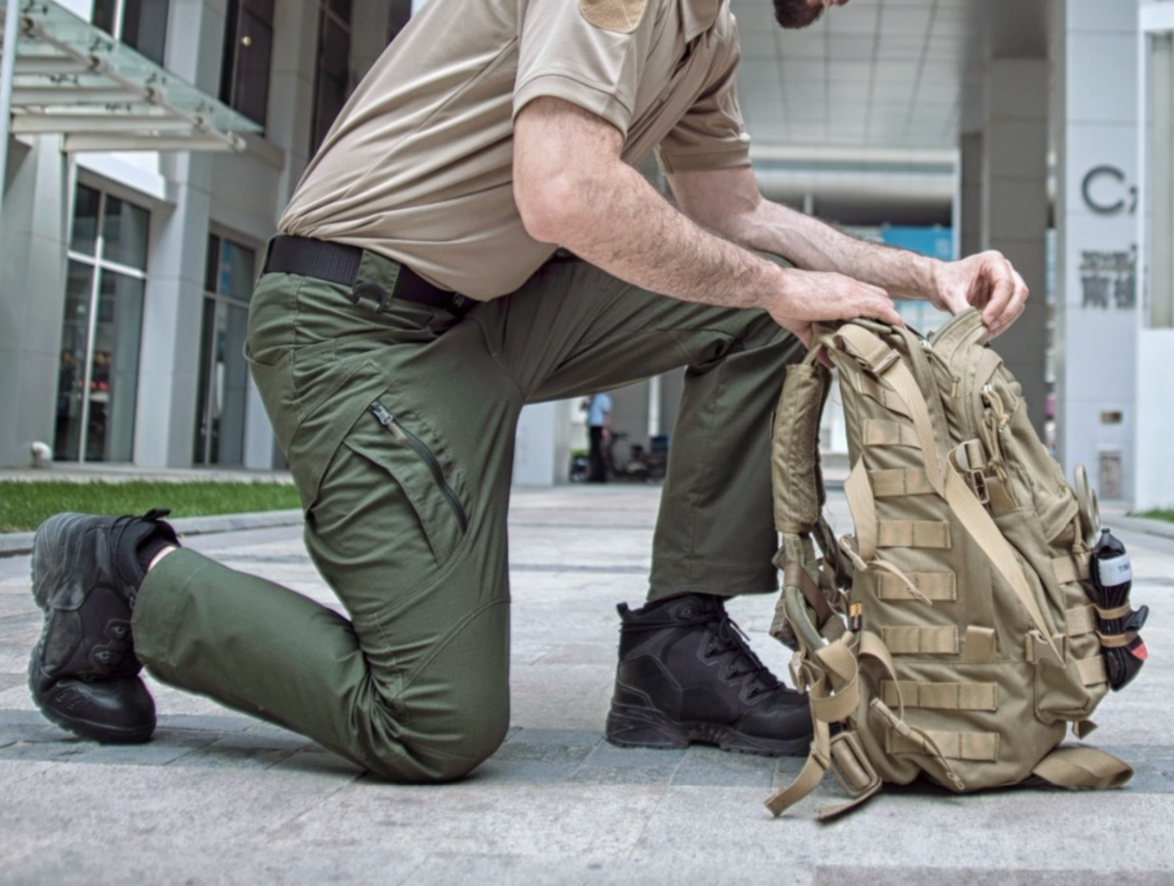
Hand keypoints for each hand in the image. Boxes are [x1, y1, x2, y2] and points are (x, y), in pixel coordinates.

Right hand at [766, 269, 903, 347]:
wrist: (778, 289)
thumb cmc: (785, 302)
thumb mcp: (803, 326)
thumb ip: (817, 342)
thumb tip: (826, 361)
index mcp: (837, 288)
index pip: (864, 294)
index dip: (874, 308)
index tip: (879, 323)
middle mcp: (848, 286)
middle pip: (879, 297)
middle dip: (885, 313)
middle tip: (890, 332)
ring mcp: (852, 292)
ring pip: (883, 302)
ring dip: (890, 317)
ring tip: (898, 333)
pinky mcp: (852, 301)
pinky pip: (880, 308)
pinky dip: (890, 318)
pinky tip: (898, 327)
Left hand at [930, 250, 1027, 338]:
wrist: (937, 283)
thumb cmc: (943, 280)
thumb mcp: (949, 293)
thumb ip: (961, 308)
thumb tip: (974, 326)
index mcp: (992, 261)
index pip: (1006, 283)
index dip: (998, 304)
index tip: (985, 319)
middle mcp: (1003, 270)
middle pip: (1018, 292)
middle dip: (1006, 313)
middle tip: (988, 327)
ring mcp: (1005, 284)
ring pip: (1017, 304)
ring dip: (1005, 321)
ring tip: (986, 332)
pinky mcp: (1002, 298)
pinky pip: (1010, 313)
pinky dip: (1002, 324)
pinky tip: (988, 331)